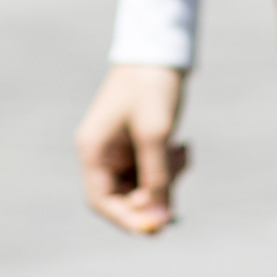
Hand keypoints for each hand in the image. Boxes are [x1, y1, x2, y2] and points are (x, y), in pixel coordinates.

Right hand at [76, 64, 188, 234]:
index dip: (126, 219)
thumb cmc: (150, 87)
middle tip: (178, 191)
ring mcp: (120, 150)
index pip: (101, 200)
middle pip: (123, 198)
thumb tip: (161, 220)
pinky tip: (183, 146)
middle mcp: (102, 153)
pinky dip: (171, 170)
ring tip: (181, 152)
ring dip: (166, 181)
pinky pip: (153, 173)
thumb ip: (157, 179)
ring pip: (143, 188)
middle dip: (152, 200)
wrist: (159, 50)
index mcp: (93, 149)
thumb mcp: (156, 134)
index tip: (156, 226)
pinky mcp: (137, 146)